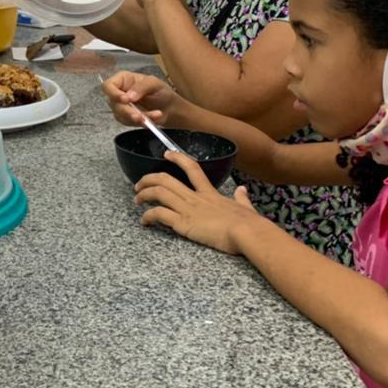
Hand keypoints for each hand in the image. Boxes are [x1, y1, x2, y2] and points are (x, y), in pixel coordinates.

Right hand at [102, 71, 176, 127]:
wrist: (170, 108)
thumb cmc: (162, 91)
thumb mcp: (155, 84)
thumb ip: (142, 87)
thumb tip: (129, 96)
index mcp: (122, 80)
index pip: (108, 86)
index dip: (113, 93)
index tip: (125, 100)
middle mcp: (119, 93)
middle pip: (113, 103)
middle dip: (127, 111)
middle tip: (140, 116)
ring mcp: (121, 107)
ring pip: (120, 115)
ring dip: (136, 118)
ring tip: (153, 116)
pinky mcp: (126, 119)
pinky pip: (129, 123)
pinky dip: (141, 122)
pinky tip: (153, 119)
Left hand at [134, 152, 259, 254]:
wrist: (249, 233)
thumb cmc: (251, 224)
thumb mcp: (246, 207)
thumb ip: (242, 199)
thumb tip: (242, 190)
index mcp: (210, 193)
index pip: (192, 168)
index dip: (177, 158)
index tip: (167, 154)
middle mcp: (196, 198)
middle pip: (166, 179)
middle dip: (148, 179)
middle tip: (138, 184)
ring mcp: (188, 209)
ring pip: (158, 193)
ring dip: (144, 194)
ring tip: (137, 200)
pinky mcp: (184, 223)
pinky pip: (159, 214)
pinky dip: (148, 216)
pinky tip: (144, 221)